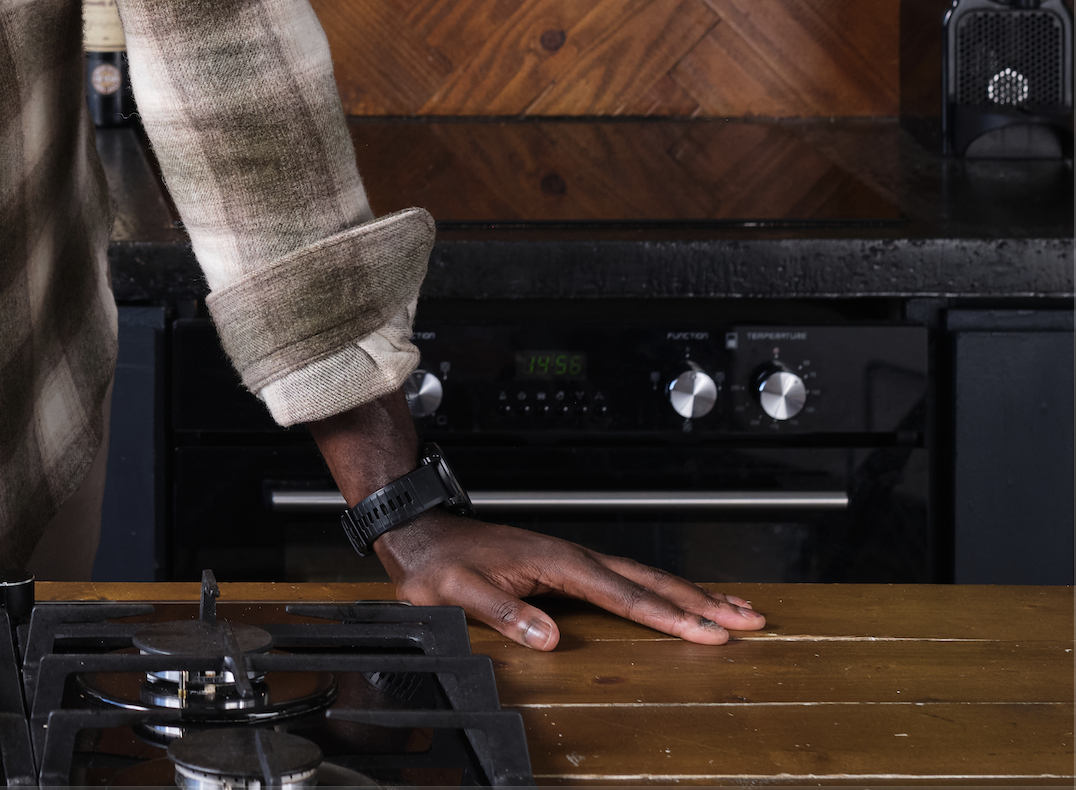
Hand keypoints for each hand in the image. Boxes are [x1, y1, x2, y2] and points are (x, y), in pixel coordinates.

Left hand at [373, 509, 764, 649]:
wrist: (418, 532)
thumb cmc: (435, 562)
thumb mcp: (458, 591)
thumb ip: (503, 611)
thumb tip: (548, 635)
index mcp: (554, 561)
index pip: (621, 594)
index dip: (665, 615)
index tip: (706, 632)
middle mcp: (570, 555)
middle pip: (647, 580)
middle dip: (700, 601)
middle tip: (749, 619)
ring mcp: (570, 559)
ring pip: (643, 577)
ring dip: (690, 594)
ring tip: (736, 610)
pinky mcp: (565, 566)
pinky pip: (625, 580)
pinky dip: (660, 591)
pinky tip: (675, 602)